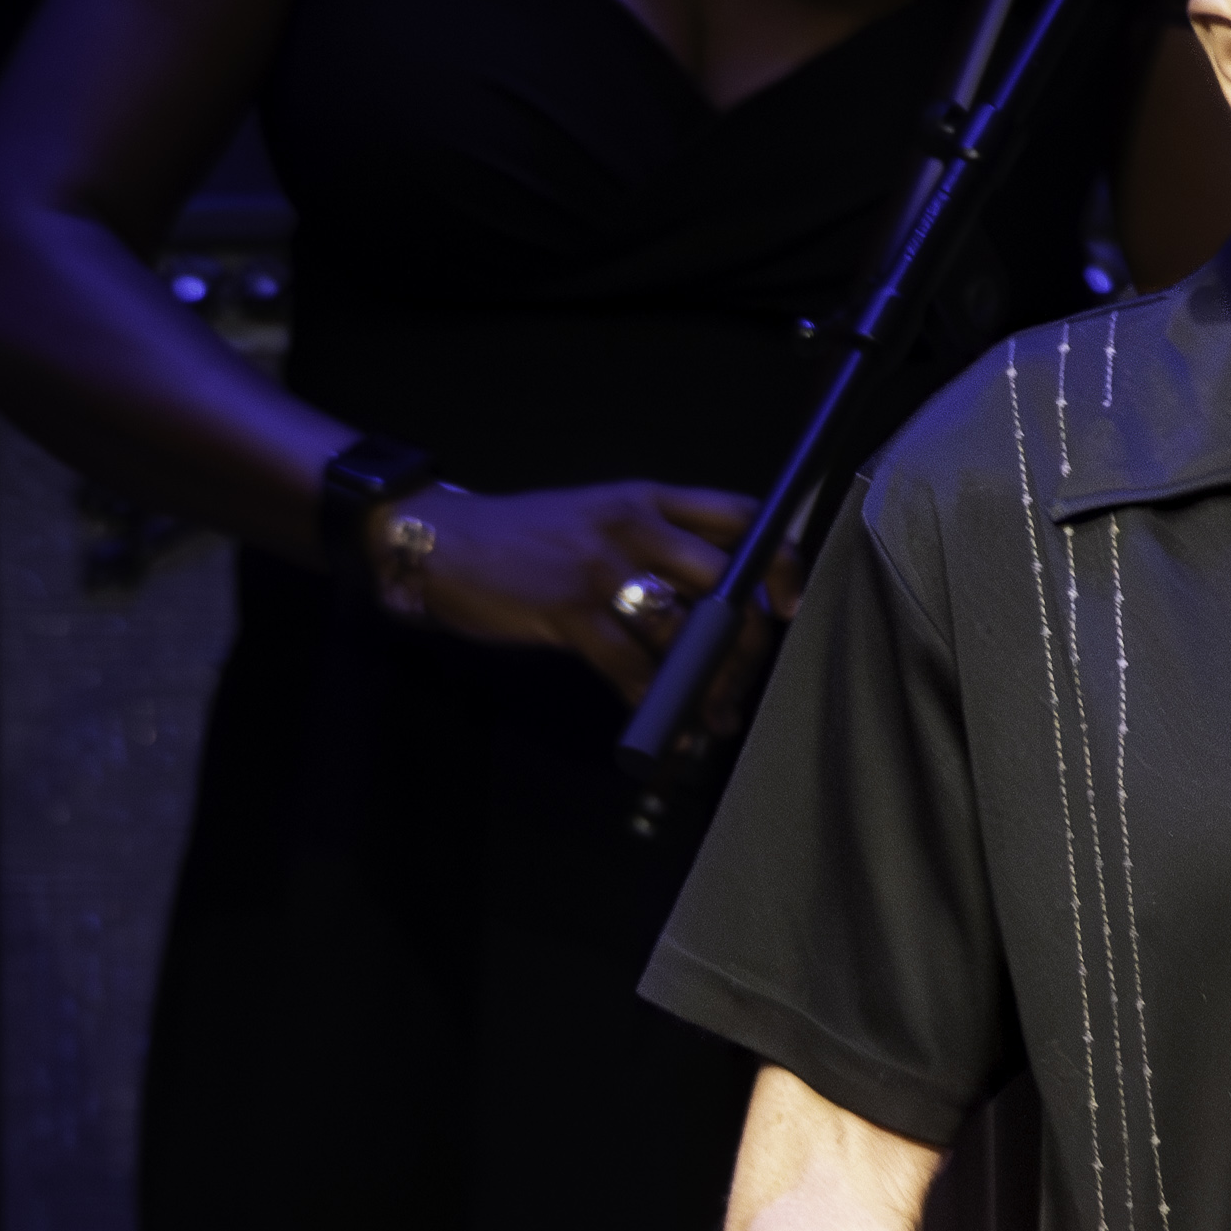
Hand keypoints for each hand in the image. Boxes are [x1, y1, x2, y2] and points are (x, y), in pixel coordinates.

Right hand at [380, 478, 783, 710]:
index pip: (739, 516)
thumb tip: (704, 603)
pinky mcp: (570, 609)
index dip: (778, 561)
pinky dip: (652, 705)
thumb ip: (651, 545)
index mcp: (648, 499)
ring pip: (684, 629)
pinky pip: (631, 666)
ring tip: (709, 719)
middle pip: (726, 580)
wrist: (443, 542)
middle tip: (741, 685)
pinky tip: (660, 731)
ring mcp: (603, 565)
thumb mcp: (597, 521)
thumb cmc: (520, 541)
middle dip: (747, 642)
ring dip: (705, 685)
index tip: (788, 606)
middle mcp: (635, 524)